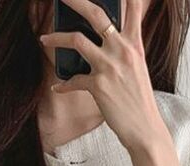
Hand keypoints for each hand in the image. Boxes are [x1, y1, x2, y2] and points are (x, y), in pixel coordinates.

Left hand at [39, 0, 165, 153]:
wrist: (144, 128)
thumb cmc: (139, 101)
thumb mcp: (137, 68)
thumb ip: (124, 50)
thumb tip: (104, 40)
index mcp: (134, 44)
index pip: (132, 8)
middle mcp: (122, 50)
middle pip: (96, 14)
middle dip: (75, 1)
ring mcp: (109, 67)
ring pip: (76, 40)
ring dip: (56, 38)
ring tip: (44, 39)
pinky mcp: (98, 85)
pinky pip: (73, 80)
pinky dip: (63, 85)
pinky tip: (58, 87)